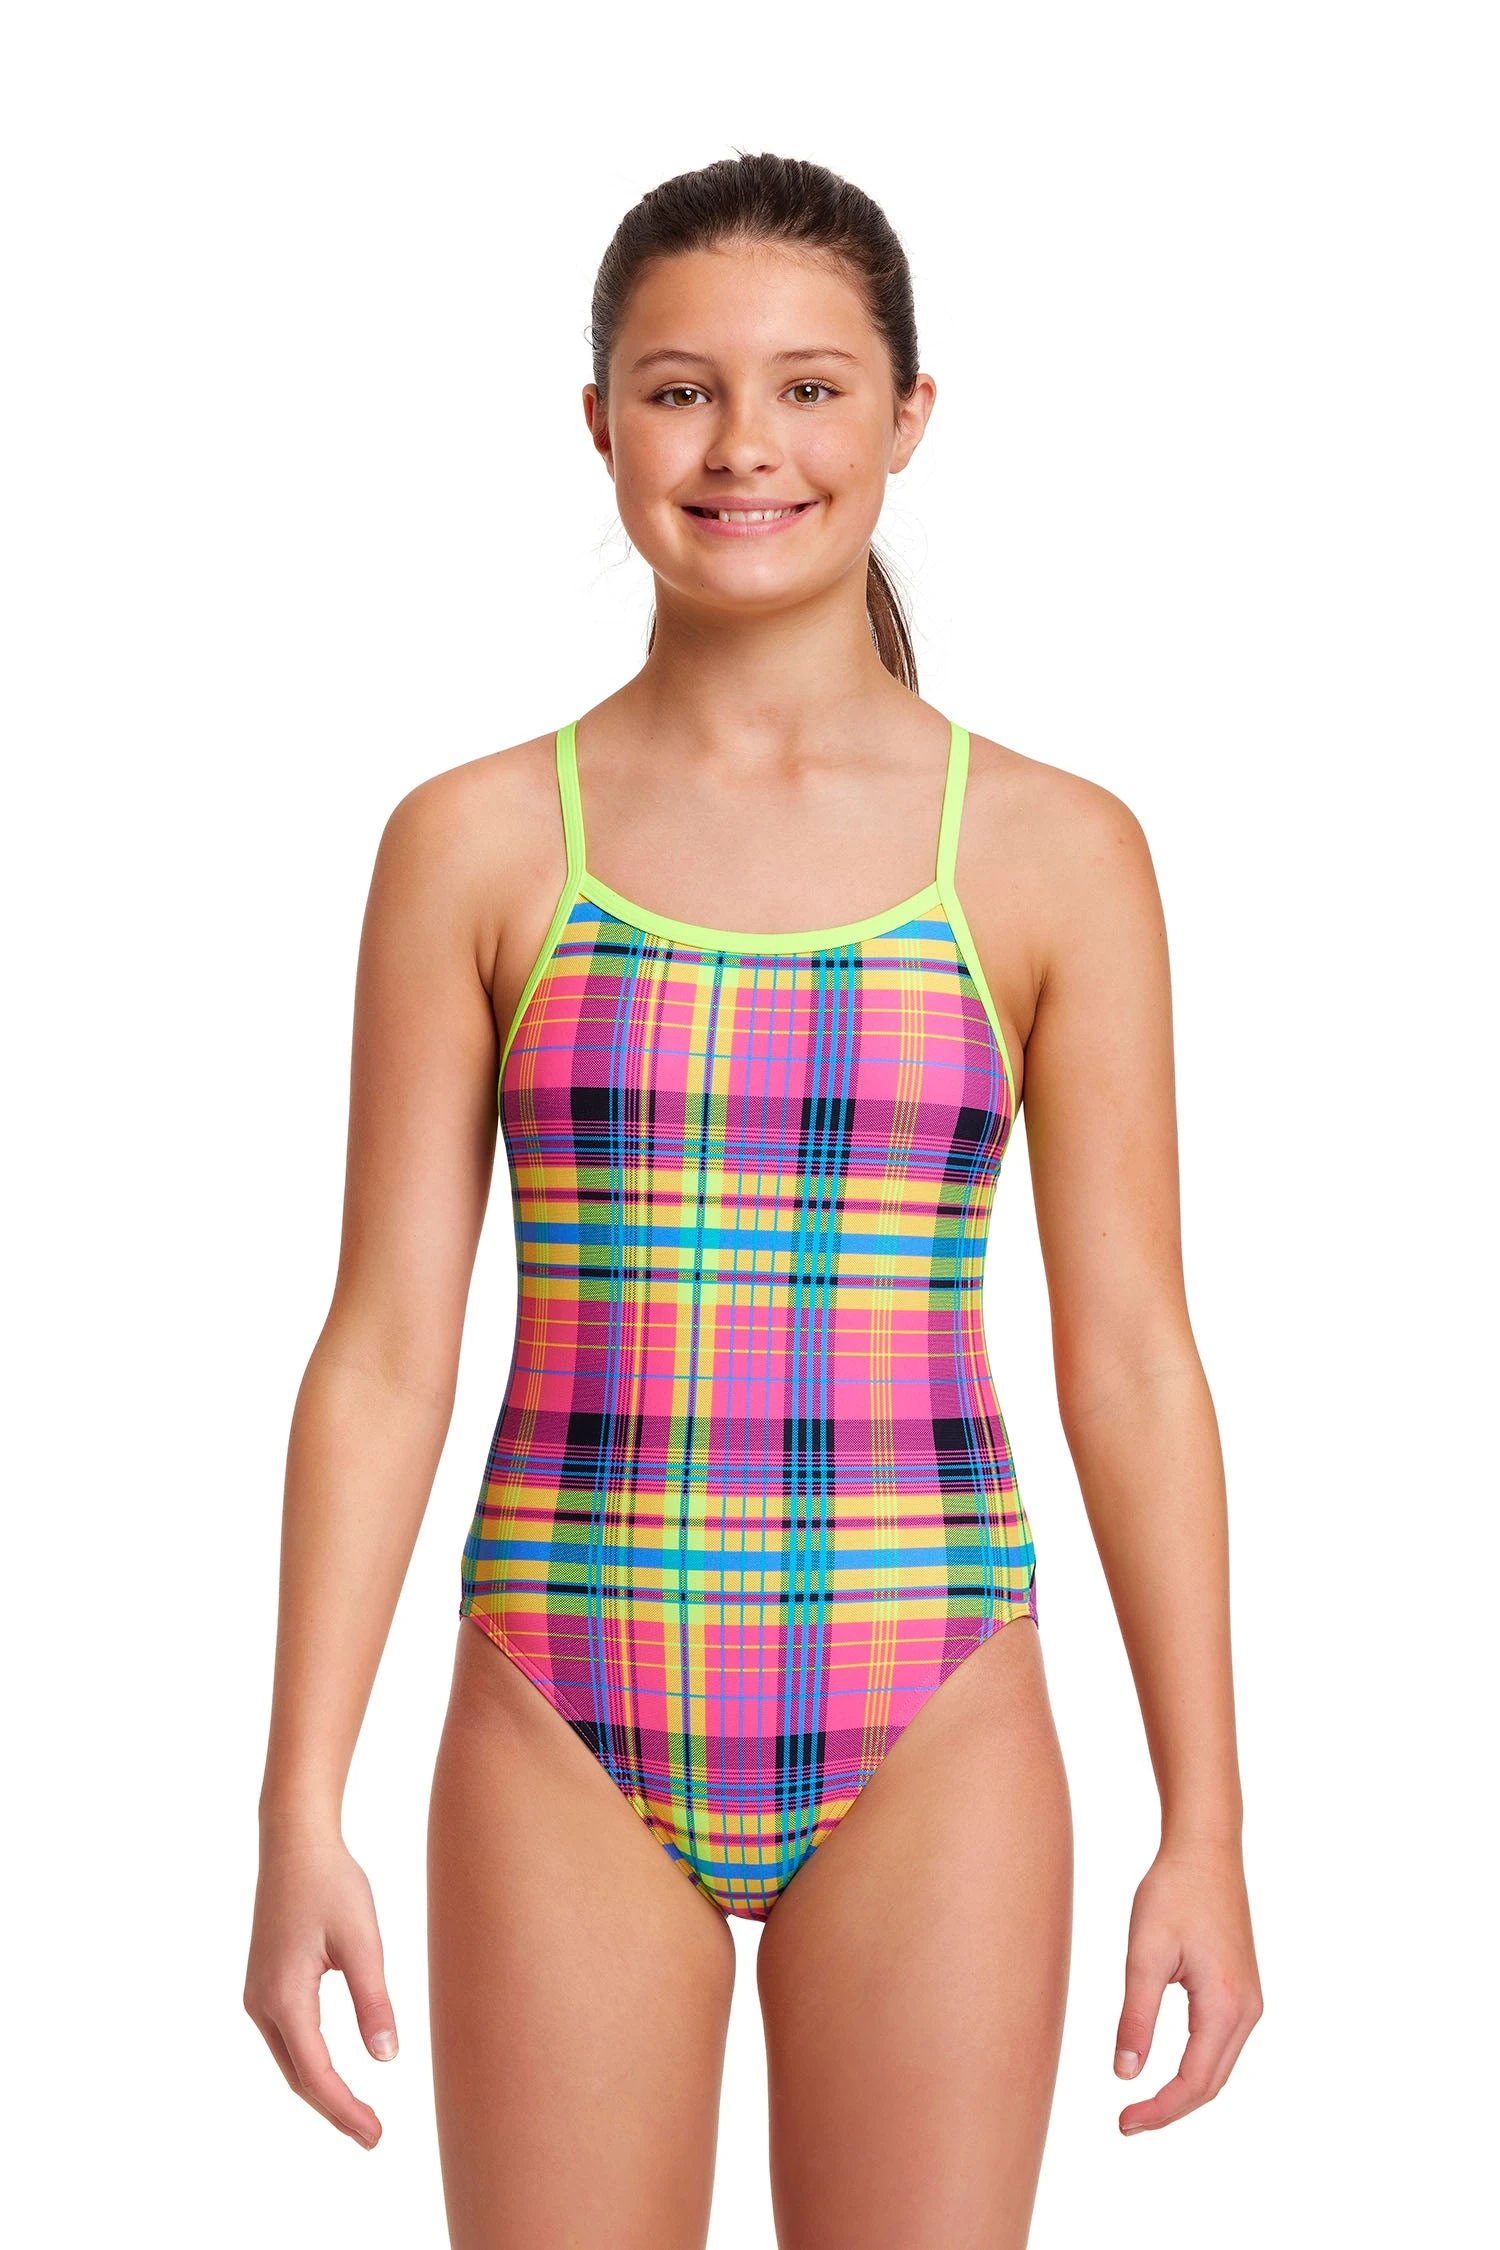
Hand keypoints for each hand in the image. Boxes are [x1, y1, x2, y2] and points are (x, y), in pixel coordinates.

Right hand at [244, 1834, 397, 2149]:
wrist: (295, 1841)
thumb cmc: (332, 1883)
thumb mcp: (362, 1940)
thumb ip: (373, 2000)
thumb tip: (386, 2058)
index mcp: (284, 1997)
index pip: (316, 2074)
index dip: (345, 2110)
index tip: (375, 2136)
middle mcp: (261, 2003)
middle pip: (298, 2076)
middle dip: (334, 2109)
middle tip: (372, 2136)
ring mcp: (257, 1994)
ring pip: (289, 2059)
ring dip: (321, 2089)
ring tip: (359, 2113)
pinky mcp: (264, 1983)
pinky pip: (286, 2038)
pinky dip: (309, 2063)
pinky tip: (333, 2071)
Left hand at [1113, 1841, 1262, 2132]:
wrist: (1206, 1849)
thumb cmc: (1173, 1892)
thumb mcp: (1144, 1953)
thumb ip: (1136, 2016)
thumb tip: (1126, 2074)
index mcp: (1224, 2003)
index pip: (1194, 2081)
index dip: (1160, 2110)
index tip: (1123, 2122)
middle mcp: (1247, 2008)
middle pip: (1212, 2083)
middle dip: (1171, 2108)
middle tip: (1127, 2121)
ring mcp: (1249, 1999)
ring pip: (1219, 2066)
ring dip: (1185, 2091)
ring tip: (1142, 2102)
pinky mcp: (1243, 1988)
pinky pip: (1222, 2044)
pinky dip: (1197, 2066)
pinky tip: (1168, 2068)